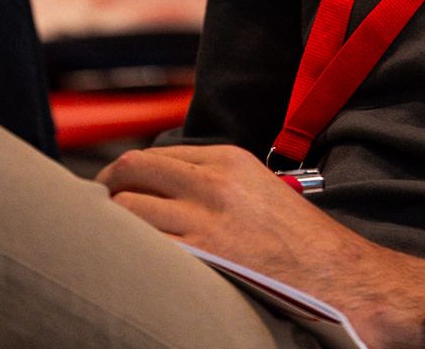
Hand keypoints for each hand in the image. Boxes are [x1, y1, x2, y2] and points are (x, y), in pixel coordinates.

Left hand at [97, 143, 424, 347]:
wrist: (329, 271)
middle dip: (107, 186)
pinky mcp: (200, 255)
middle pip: (134, 170)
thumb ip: (215, 177)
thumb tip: (166, 184)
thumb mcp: (256, 185)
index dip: (127, 171)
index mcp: (227, 159)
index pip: (156, 154)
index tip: (114, 186)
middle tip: (95, 205)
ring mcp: (203, 219)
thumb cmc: (294, 235)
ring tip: (104, 236)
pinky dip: (125, 248)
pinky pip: (144, 244)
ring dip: (109, 220)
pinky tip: (121, 258)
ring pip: (129, 208)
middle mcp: (211, 181)